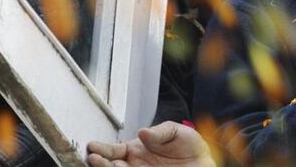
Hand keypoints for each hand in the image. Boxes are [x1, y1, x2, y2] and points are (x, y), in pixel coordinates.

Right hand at [86, 121, 214, 166]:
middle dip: (100, 162)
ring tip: (100, 163)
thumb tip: (142, 132)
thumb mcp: (175, 131)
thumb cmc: (188, 144)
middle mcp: (134, 164)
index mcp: (136, 150)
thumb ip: (159, 132)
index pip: (113, 150)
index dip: (102, 149)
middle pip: (111, 166)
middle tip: (93, 158)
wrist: (203, 160)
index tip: (92, 146)